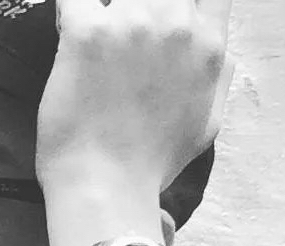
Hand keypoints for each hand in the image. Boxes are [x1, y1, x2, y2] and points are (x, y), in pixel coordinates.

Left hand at [36, 0, 234, 192]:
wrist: (106, 187)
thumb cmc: (152, 165)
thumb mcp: (207, 123)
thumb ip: (216, 75)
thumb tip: (215, 50)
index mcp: (208, 44)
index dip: (183, 4)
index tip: (158, 21)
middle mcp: (175, 23)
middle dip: (137, 9)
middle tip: (117, 41)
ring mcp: (130, 23)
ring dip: (103, 14)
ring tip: (93, 44)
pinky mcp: (85, 32)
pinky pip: (73, 0)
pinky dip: (68, 12)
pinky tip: (68, 33)